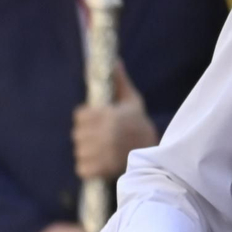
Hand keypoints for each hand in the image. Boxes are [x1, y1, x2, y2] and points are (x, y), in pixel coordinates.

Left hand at [72, 61, 156, 180]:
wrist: (154, 155)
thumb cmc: (138, 124)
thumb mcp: (132, 101)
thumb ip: (120, 82)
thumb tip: (114, 61)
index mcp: (109, 116)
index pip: (80, 116)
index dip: (87, 119)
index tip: (99, 122)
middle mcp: (105, 135)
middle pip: (77, 134)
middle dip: (87, 135)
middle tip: (102, 138)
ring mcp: (102, 154)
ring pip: (79, 151)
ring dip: (87, 152)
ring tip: (104, 151)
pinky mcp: (100, 171)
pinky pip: (81, 168)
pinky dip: (88, 167)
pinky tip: (102, 163)